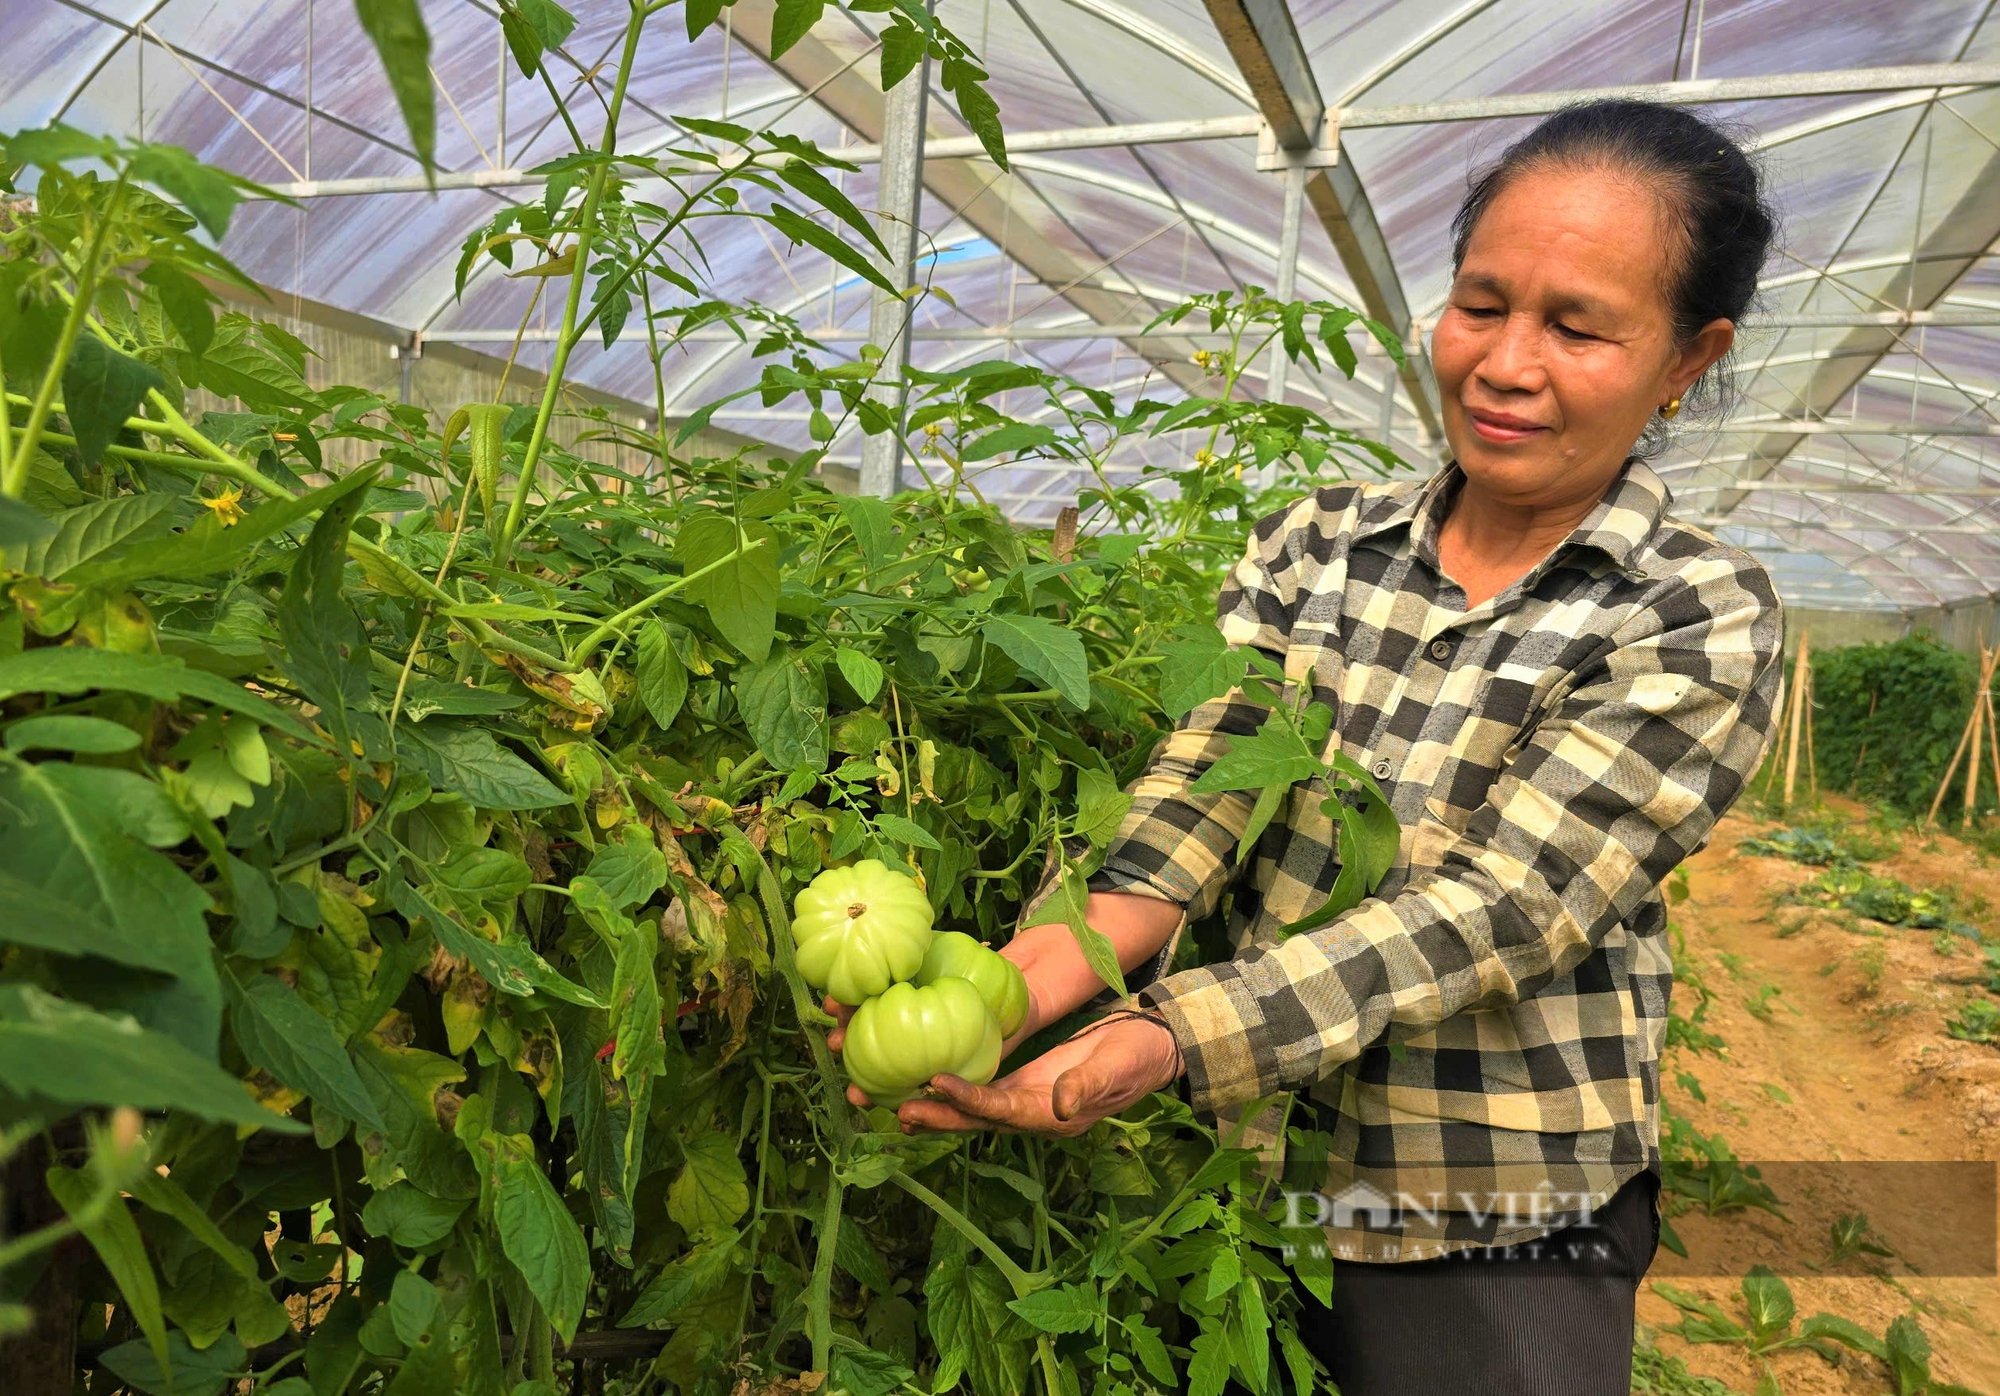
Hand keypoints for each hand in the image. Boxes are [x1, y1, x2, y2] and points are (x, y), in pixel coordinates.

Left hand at [822, 892, 1181, 1110]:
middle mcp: (1025, 1109)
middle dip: (925, 1110)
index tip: (930, 1085)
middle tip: (880, 1101)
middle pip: (967, 1113)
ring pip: (962, 1099)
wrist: (1149, 1046)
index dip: (963, 1100)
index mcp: (1047, 1113)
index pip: (997, 1109)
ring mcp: (1018, 1094)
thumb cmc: (1136, 1056)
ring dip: (923, 1095)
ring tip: (878, 1087)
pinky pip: (973, 1077)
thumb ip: (1088, 1084)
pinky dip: (941, 1073)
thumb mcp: (1118, 1066)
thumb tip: (1057, 1104)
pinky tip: (912, 1059)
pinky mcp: (1016, 1076)